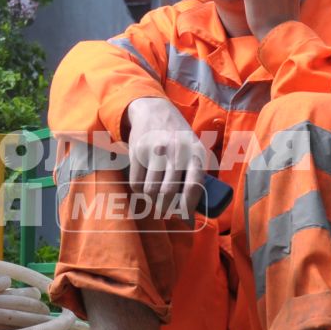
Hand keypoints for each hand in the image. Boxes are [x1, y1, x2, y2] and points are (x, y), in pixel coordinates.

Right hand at [124, 98, 210, 220]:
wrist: (155, 110)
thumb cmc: (178, 137)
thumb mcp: (194, 149)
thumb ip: (195, 173)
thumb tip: (191, 212)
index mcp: (195, 154)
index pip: (193, 185)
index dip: (188, 207)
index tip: (185, 219)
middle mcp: (176, 152)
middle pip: (167, 193)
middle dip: (165, 208)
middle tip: (164, 212)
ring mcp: (156, 152)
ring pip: (150, 190)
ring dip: (151, 201)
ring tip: (154, 200)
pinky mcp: (138, 152)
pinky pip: (135, 183)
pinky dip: (139, 191)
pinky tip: (143, 188)